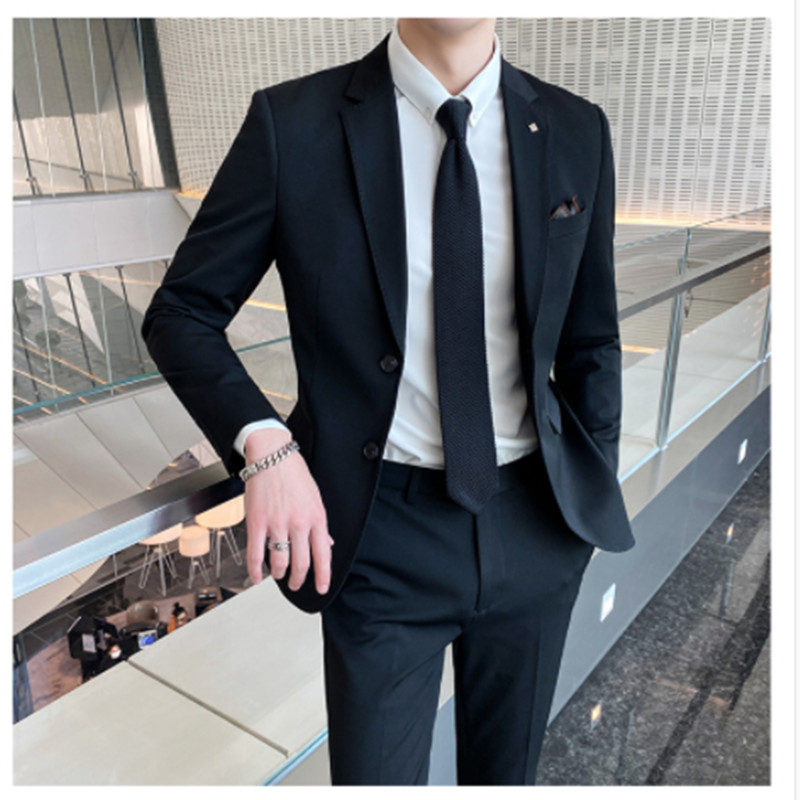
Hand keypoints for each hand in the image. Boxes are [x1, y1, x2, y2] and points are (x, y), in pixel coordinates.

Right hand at [243, 427, 333, 593]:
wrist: (271, 454)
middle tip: (297, 584)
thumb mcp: (315, 496)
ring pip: (280, 562)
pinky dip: (256, 570)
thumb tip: (327, 543)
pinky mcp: (257, 523)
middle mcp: (299, 523)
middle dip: (299, 579)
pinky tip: (257, 577)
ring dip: (280, 575)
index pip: (324, 554)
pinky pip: (256, 554)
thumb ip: (320, 523)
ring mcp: (277, 524)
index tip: (322, 587)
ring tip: (280, 576)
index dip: (323, 575)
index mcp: (317, 517)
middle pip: (301, 563)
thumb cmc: (293, 472)